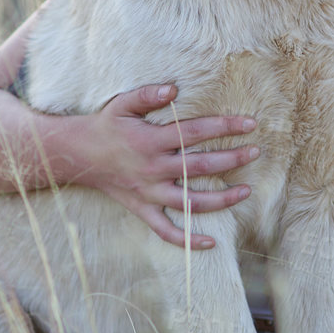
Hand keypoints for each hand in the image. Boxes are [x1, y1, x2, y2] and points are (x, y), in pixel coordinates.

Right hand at [81, 84, 258, 249]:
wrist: (77, 155)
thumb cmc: (106, 126)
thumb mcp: (122, 104)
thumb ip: (147, 94)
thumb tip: (174, 89)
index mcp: (151, 141)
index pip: (196, 132)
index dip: (225, 127)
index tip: (250, 124)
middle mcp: (153, 169)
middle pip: (201, 166)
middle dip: (232, 159)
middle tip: (256, 153)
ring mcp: (149, 193)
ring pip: (191, 202)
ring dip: (221, 199)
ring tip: (246, 191)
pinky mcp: (143, 209)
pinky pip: (166, 231)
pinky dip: (188, 241)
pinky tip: (212, 243)